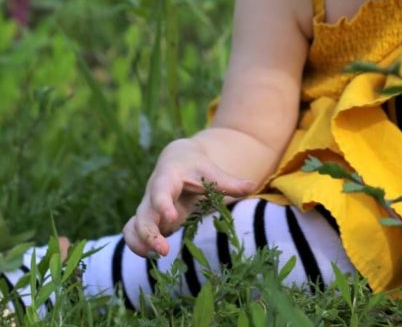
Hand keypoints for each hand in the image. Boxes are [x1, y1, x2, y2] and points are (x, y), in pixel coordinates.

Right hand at [123, 137, 254, 256]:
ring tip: (157, 256)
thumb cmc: (196, 166)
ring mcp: (148, 208)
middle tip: (164, 251)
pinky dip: (138, 245)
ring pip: (133, 226)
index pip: (160, 189)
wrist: (177, 159)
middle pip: (143, 214)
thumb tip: (253, 186)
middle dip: (149, 233)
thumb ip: (230, 182)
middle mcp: (153, 193)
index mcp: (169, 177)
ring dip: (140, 242)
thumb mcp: (211, 171)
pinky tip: (152, 257)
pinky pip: (133, 233)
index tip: (171, 218)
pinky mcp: (148, 220)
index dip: (163, 204)